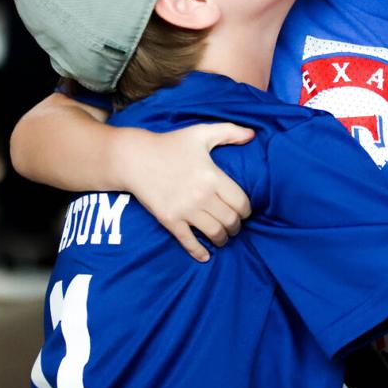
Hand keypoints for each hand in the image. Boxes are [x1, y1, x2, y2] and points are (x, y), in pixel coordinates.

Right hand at [121, 123, 254, 262]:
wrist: (135, 158)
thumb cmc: (170, 144)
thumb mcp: (201, 132)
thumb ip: (229, 131)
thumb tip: (252, 134)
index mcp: (213, 176)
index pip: (241, 202)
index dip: (246, 210)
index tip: (244, 212)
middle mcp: (201, 196)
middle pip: (230, 220)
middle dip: (236, 226)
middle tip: (234, 226)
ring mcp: (185, 210)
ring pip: (214, 233)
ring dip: (222, 239)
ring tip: (222, 237)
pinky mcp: (169, 220)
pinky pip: (188, 241)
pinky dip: (199, 252)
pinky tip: (205, 256)